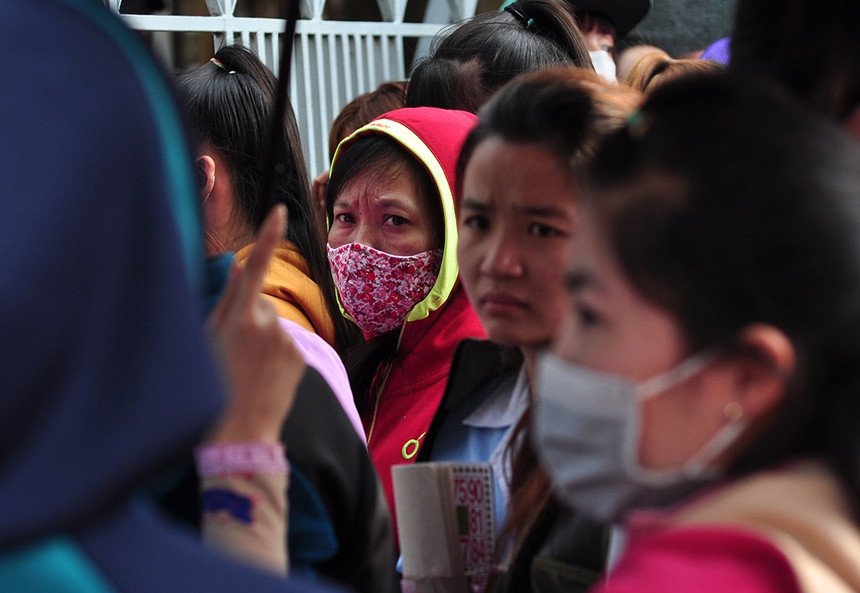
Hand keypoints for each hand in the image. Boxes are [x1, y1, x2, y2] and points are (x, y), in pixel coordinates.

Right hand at [205, 205, 304, 443]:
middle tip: (231, 351)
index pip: (257, 268)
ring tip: (246, 369)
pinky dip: (275, 354)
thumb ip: (227, 301)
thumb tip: (241, 267)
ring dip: (261, 337)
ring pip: (273, 324)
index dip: (268, 238)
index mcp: (239, 318)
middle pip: (260, 302)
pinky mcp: (301, 357)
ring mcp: (288, 341)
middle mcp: (269, 325)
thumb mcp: (207, 342)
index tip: (279, 213)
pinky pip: (285, 344)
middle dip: (248, 316)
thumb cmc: (211, 389)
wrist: (239, 435)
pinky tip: (262, 376)